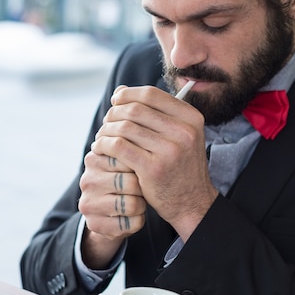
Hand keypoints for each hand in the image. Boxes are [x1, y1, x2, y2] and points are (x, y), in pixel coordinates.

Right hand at [78, 150, 145, 268]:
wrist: (110, 215)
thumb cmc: (124, 182)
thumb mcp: (125, 163)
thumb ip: (130, 149)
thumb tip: (143, 139)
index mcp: (93, 159)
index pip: (127, 158)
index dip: (140, 167)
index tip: (140, 170)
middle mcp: (87, 180)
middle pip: (131, 182)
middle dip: (143, 187)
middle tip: (140, 189)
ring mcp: (89, 204)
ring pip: (132, 204)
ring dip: (142, 205)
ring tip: (137, 202)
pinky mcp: (95, 224)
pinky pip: (131, 223)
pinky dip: (138, 221)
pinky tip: (132, 217)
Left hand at [92, 85, 218, 240]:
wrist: (192, 202)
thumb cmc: (180, 166)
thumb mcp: (179, 135)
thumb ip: (155, 112)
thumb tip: (120, 91)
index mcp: (191, 118)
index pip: (151, 94)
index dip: (128, 94)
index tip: (116, 101)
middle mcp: (184, 131)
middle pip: (135, 109)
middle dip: (114, 113)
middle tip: (106, 123)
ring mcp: (170, 150)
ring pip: (125, 127)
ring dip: (106, 130)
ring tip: (102, 137)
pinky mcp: (153, 168)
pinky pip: (119, 146)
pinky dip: (105, 144)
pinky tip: (101, 148)